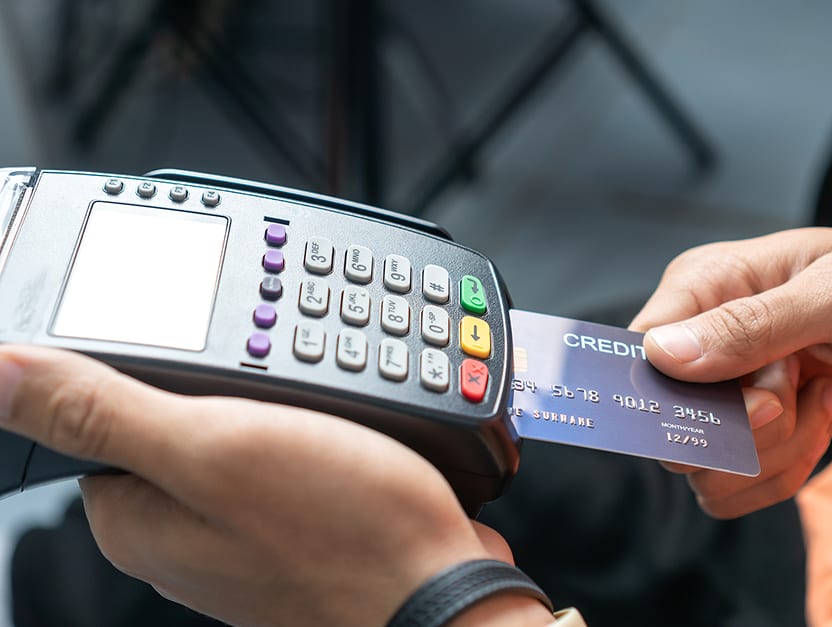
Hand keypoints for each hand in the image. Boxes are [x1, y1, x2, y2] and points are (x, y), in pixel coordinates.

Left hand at [0, 346, 552, 626]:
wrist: (442, 589)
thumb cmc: (343, 528)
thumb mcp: (216, 447)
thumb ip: (105, 410)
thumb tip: (2, 374)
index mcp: (137, 515)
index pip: (94, 415)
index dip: (134, 361)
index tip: (184, 334)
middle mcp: (182, 531)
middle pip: (172, 420)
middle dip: (220, 380)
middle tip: (271, 373)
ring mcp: (244, 531)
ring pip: (239, 432)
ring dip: (273, 402)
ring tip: (317, 399)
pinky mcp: (297, 525)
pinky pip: (286, 456)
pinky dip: (310, 430)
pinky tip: (345, 428)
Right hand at [631, 225, 831, 514]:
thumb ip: (750, 324)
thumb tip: (663, 355)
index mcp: (702, 289)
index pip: (640, 355)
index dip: (680, 393)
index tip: (751, 398)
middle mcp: (702, 341)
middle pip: (671, 422)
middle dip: (743, 426)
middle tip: (794, 391)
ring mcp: (726, 390)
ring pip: (707, 465)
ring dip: (774, 450)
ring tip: (820, 395)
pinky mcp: (753, 429)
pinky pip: (739, 482)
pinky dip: (787, 468)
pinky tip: (823, 414)